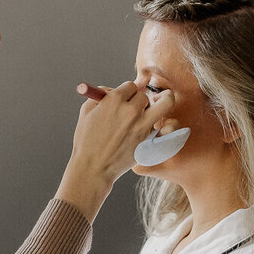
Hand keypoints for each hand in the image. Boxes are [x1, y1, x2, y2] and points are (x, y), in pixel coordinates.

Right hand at [58, 81, 173, 219]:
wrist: (93, 167)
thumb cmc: (86, 140)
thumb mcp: (86, 111)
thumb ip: (101, 95)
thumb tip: (113, 90)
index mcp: (114, 100)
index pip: (131, 86)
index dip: (128, 91)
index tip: (126, 98)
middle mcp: (131, 110)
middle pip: (144, 96)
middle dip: (140, 100)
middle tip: (137, 108)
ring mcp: (142, 125)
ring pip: (164, 104)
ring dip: (163, 102)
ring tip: (165, 100)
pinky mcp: (149, 140)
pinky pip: (166, 126)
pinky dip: (167, 124)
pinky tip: (167, 123)